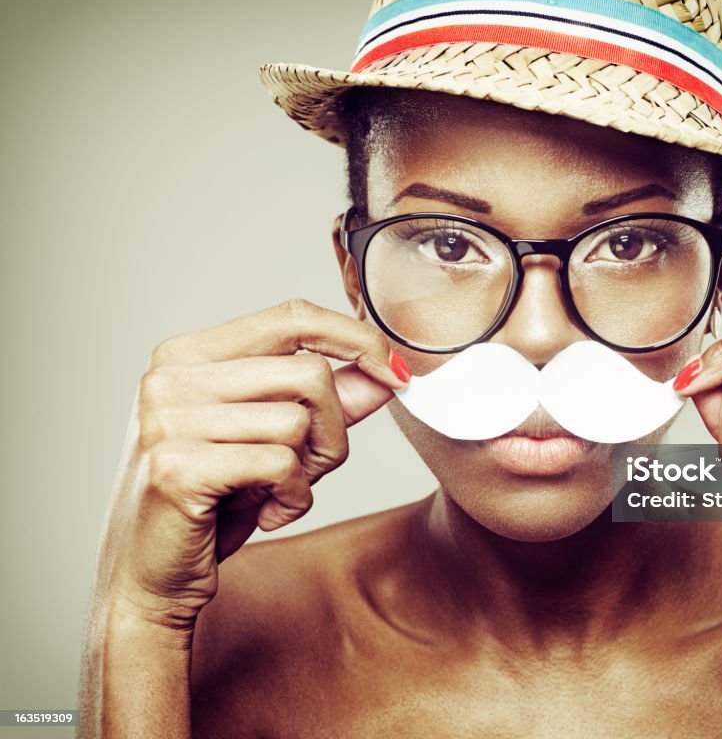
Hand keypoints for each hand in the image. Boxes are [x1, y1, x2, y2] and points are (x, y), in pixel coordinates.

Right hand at [96, 299, 406, 628]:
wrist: (151, 578)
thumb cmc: (213, 503)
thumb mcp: (274, 440)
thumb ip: (327, 402)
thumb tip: (386, 373)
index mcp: (189, 353)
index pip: (293, 316)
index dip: (355, 339)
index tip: (396, 373)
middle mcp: (171, 376)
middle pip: (309, 373)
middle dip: (335, 428)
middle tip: (312, 468)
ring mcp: (168, 419)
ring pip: (300, 421)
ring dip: (311, 470)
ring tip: (276, 493)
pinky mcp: (178, 467)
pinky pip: (281, 464)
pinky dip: (294, 498)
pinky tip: (265, 515)